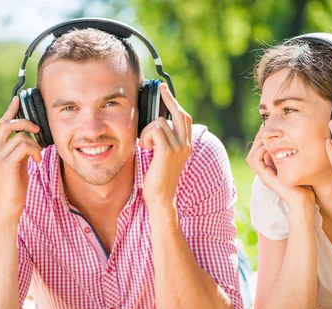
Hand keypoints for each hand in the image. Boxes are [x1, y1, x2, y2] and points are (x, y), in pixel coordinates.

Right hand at [0, 96, 41, 221]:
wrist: (8, 206)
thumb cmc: (14, 187)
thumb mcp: (16, 164)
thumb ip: (18, 150)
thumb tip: (29, 138)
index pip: (1, 124)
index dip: (10, 110)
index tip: (17, 99)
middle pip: (7, 124)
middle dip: (25, 121)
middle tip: (38, 128)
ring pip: (20, 136)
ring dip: (35, 144)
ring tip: (38, 156)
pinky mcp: (6, 164)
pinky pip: (24, 146)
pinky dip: (35, 151)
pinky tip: (37, 161)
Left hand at [139, 84, 191, 210]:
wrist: (161, 197)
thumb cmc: (157, 178)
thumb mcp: (162, 155)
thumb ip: (163, 139)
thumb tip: (155, 122)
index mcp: (186, 145)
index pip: (184, 118)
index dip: (175, 103)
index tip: (165, 91)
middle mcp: (186, 144)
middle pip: (179, 113)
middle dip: (168, 98)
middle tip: (160, 88)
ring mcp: (179, 147)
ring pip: (160, 122)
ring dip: (147, 131)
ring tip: (145, 145)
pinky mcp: (168, 151)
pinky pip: (155, 130)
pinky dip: (146, 137)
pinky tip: (144, 148)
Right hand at [246, 131, 314, 209]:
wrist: (304, 201)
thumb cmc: (305, 185)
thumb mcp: (298, 166)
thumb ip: (292, 156)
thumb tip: (294, 141)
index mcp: (271, 169)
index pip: (259, 151)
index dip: (262, 139)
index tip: (269, 128)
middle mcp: (265, 172)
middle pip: (253, 152)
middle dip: (258, 139)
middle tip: (265, 127)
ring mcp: (264, 175)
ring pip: (251, 156)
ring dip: (257, 144)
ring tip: (266, 135)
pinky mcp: (265, 178)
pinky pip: (255, 161)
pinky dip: (260, 151)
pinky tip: (269, 146)